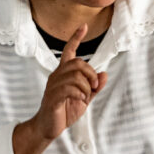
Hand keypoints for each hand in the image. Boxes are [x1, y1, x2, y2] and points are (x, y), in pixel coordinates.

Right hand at [13, 25, 107, 153]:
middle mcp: (57, 76)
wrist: (49, 127)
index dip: (76, 38)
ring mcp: (53, 86)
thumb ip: (95, 87)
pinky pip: (69, 89)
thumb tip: (104, 73)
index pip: (69, 51)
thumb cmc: (65, 111)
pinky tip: (80, 100)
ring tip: (86, 97)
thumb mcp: (85, 98)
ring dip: (87, 87)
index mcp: (64, 73)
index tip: (84, 26)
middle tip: (95, 86)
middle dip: (91, 74)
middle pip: (78, 63)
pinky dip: (80, 94)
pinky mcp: (53, 97)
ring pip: (75, 76)